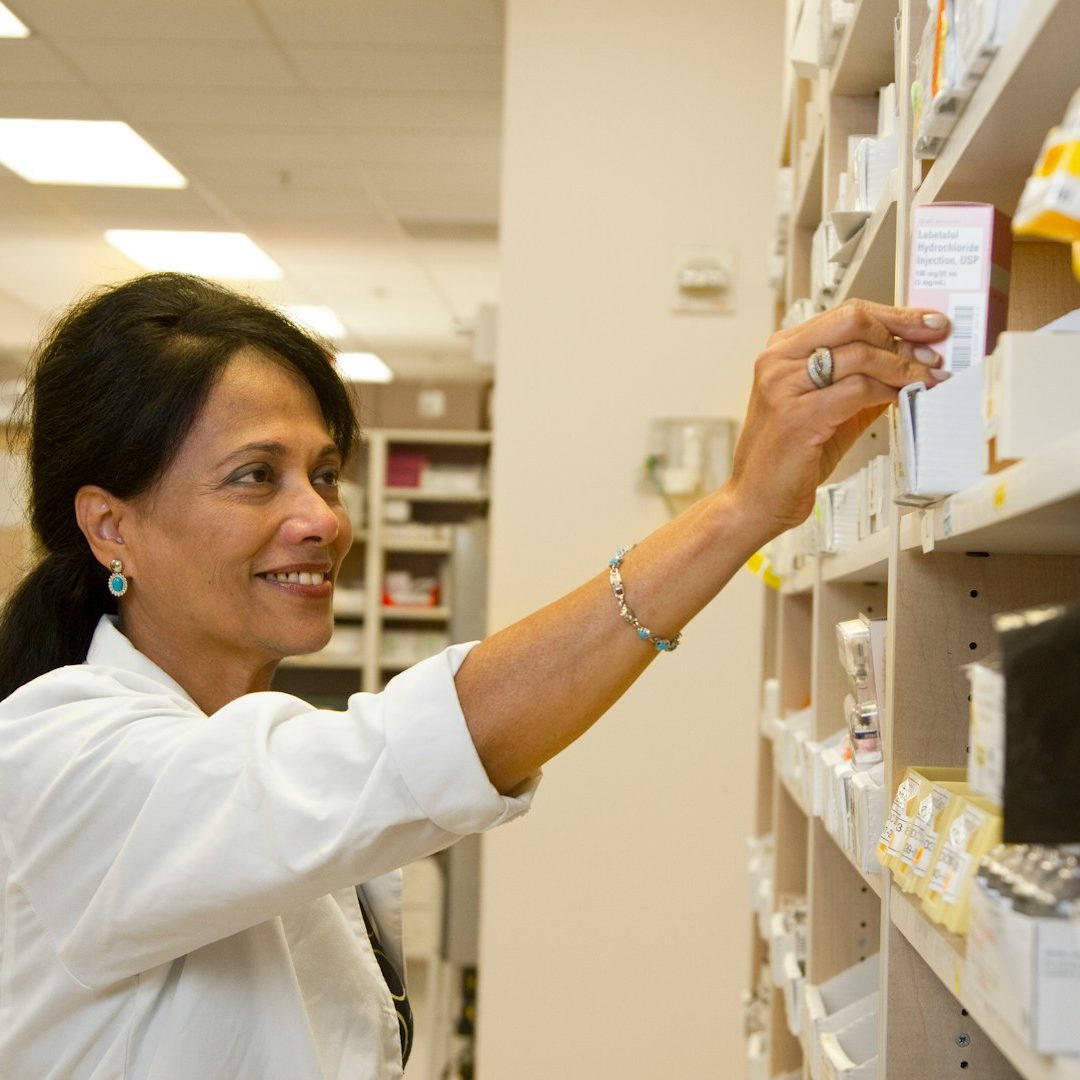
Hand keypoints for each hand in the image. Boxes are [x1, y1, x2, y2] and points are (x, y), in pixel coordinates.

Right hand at [726, 299, 950, 538]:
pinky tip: (901, 399)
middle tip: (932, 352)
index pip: (846, 314)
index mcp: (782, 352)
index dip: (895, 315)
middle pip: (853, 321)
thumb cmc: (788, 459)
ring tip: (927, 380)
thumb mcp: (830, 410)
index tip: (927, 324)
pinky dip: (889, 392)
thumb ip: (861, 383)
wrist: (756, 500)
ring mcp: (784, 386)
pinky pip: (857, 390)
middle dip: (903, 331)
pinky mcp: (797, 415)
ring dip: (904, 367)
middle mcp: (778, 362)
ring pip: (861, 355)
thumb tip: (910, 362)